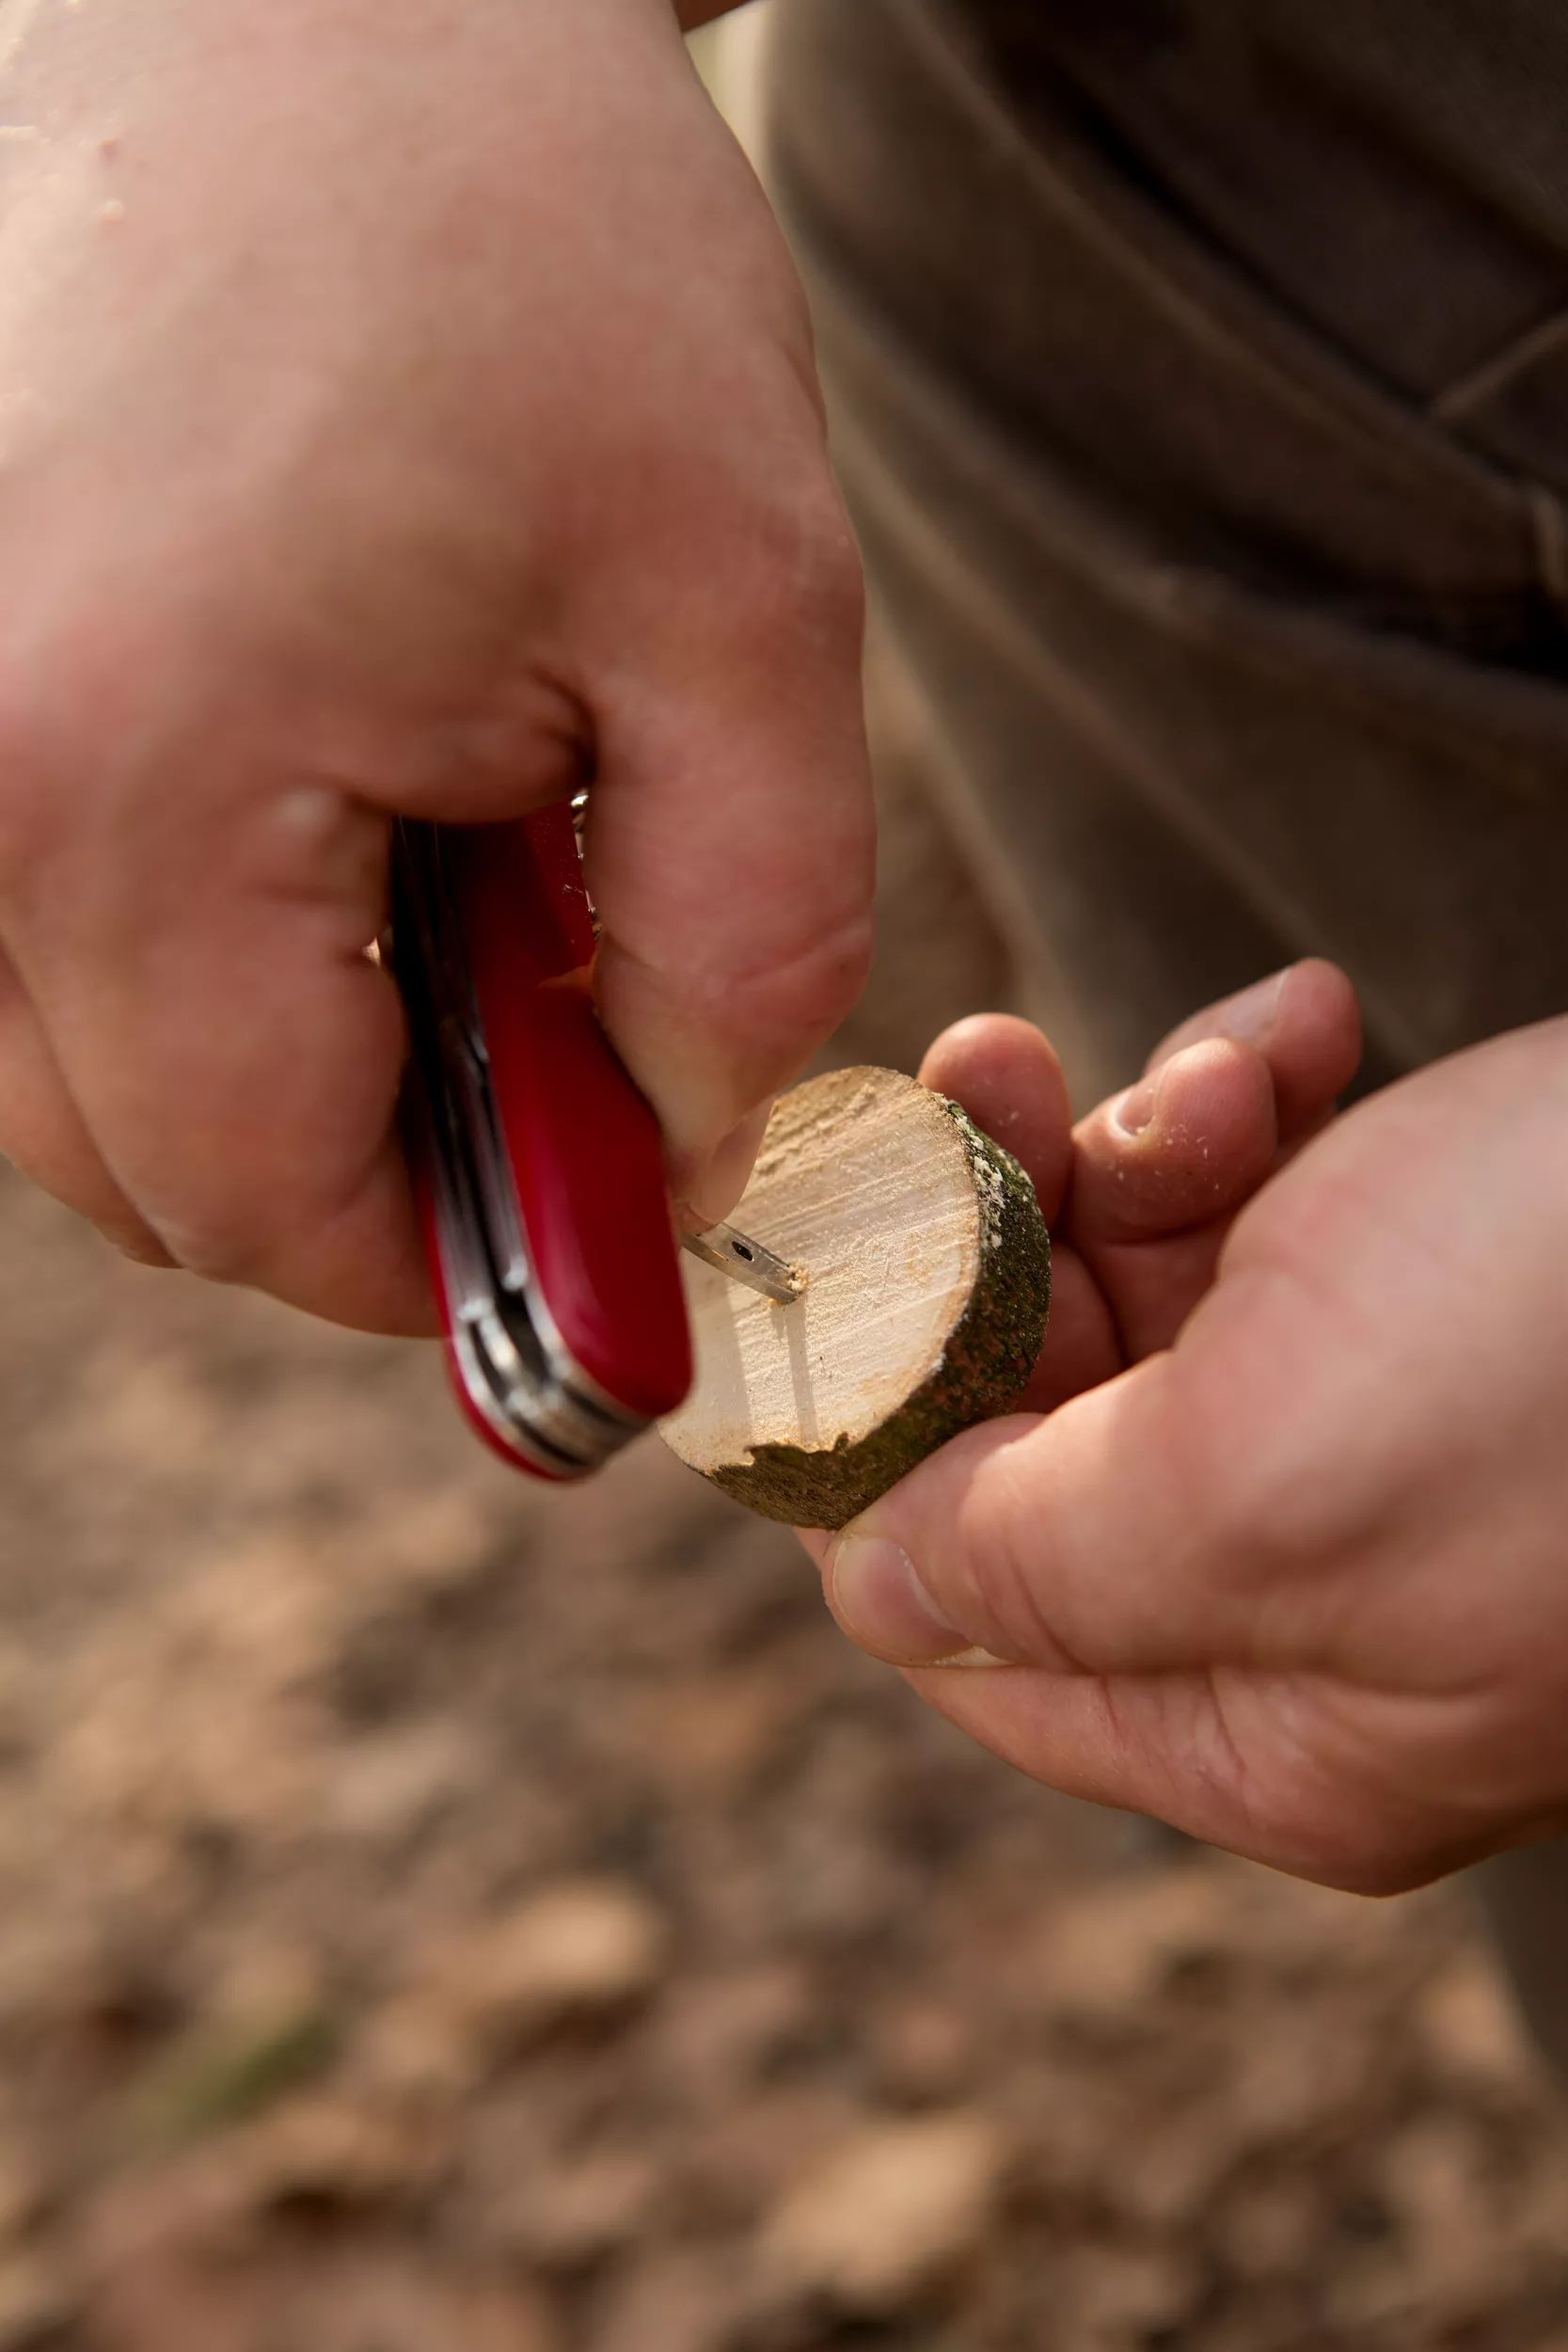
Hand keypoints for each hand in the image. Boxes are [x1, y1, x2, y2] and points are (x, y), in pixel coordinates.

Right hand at [0, 0, 870, 1331]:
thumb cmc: (526, 242)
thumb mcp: (744, 603)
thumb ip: (745, 946)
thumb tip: (676, 1164)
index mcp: (124, 794)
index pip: (260, 1209)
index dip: (453, 1259)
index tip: (589, 1194)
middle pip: (139, 1167)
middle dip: (355, 1149)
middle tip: (518, 969)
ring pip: (61, 1067)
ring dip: (252, 1040)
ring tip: (407, 826)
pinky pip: (21, 930)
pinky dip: (166, 933)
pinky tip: (293, 777)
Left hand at [807, 964, 1567, 1892]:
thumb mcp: (1261, 1491)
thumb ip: (1031, 1556)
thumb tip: (867, 1586)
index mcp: (1263, 1717)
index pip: (969, 1624)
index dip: (873, 1448)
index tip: (824, 1269)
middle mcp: (1307, 1594)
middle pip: (1034, 1423)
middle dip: (993, 1243)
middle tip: (984, 1076)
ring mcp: (1375, 1437)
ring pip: (1132, 1282)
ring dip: (1135, 1145)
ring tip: (1229, 1071)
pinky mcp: (1434, 1292)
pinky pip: (1264, 1199)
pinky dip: (1256, 1101)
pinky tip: (1317, 1036)